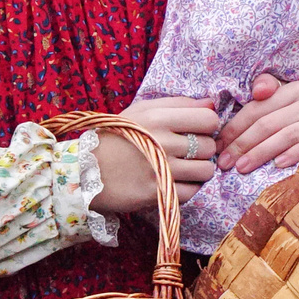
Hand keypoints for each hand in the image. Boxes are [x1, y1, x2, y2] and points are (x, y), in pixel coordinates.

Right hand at [94, 97, 219, 212]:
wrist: (85, 171)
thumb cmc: (118, 136)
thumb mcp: (142, 110)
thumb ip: (178, 104)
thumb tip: (213, 104)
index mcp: (158, 117)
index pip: (209, 119)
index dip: (207, 125)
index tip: (196, 130)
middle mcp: (162, 142)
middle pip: (209, 146)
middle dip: (202, 149)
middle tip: (186, 151)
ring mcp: (161, 170)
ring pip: (206, 171)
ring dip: (199, 170)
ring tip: (183, 168)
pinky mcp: (158, 194)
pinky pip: (193, 191)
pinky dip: (188, 188)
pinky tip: (174, 182)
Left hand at [217, 73, 298, 173]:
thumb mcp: (284, 104)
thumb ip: (265, 93)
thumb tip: (257, 91)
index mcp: (294, 88)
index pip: (257, 108)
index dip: (234, 128)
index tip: (218, 146)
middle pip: (268, 123)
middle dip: (242, 144)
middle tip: (225, 162)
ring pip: (285, 135)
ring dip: (260, 153)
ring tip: (242, 167)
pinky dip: (292, 155)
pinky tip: (276, 165)